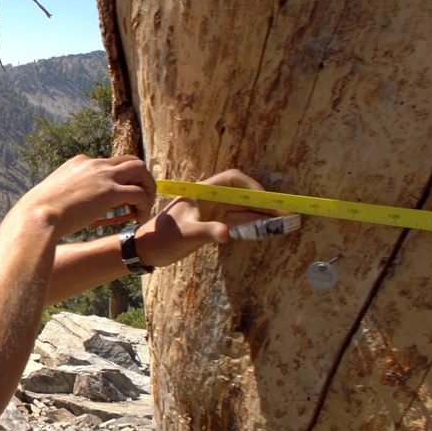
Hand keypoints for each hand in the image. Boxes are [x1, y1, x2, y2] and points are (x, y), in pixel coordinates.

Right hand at [15, 155, 155, 239]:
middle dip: (140, 178)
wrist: (37, 215)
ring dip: (147, 188)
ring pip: (140, 170)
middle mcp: (94, 163)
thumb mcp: (54, 194)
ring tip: (144, 207)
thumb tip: (65, 204)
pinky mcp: (111, 192)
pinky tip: (139, 218)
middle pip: (130, 160)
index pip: (109, 163)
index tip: (118, 198)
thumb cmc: (39, 211)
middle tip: (140, 198)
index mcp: (80, 162)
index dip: (118, 179)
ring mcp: (104, 176)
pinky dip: (144, 205)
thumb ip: (66, 193)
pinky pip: (139, 194)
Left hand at [132, 169, 285, 267]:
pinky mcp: (212, 224)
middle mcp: (210, 199)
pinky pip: (237, 221)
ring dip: (261, 215)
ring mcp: (212, 212)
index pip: (233, 180)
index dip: (252, 187)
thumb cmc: (162, 238)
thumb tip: (227, 234)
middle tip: (285, 214)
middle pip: (242, 195)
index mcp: (203, 193)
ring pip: (242, 209)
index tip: (267, 201)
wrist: (147, 250)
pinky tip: (265, 229)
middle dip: (263, 203)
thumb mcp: (185, 234)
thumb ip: (207, 232)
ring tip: (282, 222)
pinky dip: (251, 225)